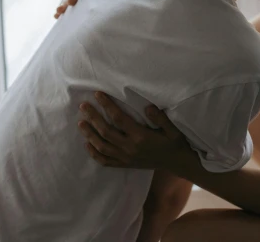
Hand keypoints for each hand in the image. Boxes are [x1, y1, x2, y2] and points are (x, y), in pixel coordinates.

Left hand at [78, 93, 192, 171]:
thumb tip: (147, 107)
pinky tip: (87, 144)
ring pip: (102, 147)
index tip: (98, 95)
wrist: (178, 163)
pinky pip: (106, 161)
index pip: (119, 119)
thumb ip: (160, 118)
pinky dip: (95, 153)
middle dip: (93, 118)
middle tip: (83, 106)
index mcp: (141, 137)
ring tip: (81, 123)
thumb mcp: (173, 129)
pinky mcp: (125, 164)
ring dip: (90, 134)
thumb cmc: (175, 142)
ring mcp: (126, 158)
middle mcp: (130, 148)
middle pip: (106, 131)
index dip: (107, 105)